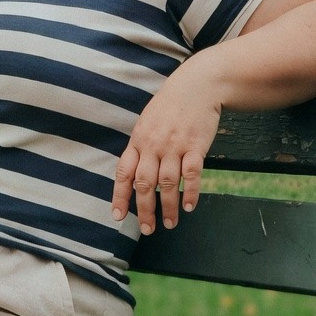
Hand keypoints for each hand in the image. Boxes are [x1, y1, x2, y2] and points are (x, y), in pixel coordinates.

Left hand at [112, 60, 222, 233]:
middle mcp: (153, 145)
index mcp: (138, 140)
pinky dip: (191, 192)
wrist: (197, 85)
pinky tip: (190, 206)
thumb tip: (134, 174)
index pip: (124, 173)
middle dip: (144, 209)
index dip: (120, 196)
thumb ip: (141, 147)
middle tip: (147, 229)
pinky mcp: (195, 146)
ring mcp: (174, 146)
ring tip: (170, 223)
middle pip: (144, 184)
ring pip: (167, 183)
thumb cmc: (170, 105)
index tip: (119, 216)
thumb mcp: (147, 122)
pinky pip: (191, 174)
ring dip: (168, 207)